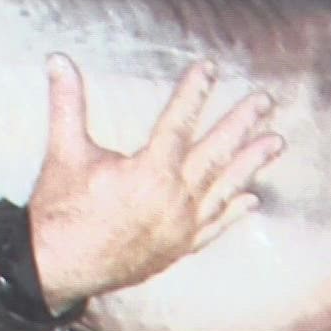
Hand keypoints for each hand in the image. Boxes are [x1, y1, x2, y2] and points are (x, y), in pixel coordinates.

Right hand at [28, 53, 284, 314]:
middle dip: (241, 125)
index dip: (194, 93)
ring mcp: (179, 229)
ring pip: (223, 190)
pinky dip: (234, 213)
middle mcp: (172, 201)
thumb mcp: (64, 152)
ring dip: (250, 164)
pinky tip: (252, 200)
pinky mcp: (177, 250)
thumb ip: (67, 103)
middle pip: (214, 155)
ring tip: (275, 142)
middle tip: (264, 102)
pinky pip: (214, 228)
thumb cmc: (59, 211)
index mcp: (147, 174)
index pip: (178, 124)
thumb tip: (57, 60)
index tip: (210, 68)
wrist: (55, 270)